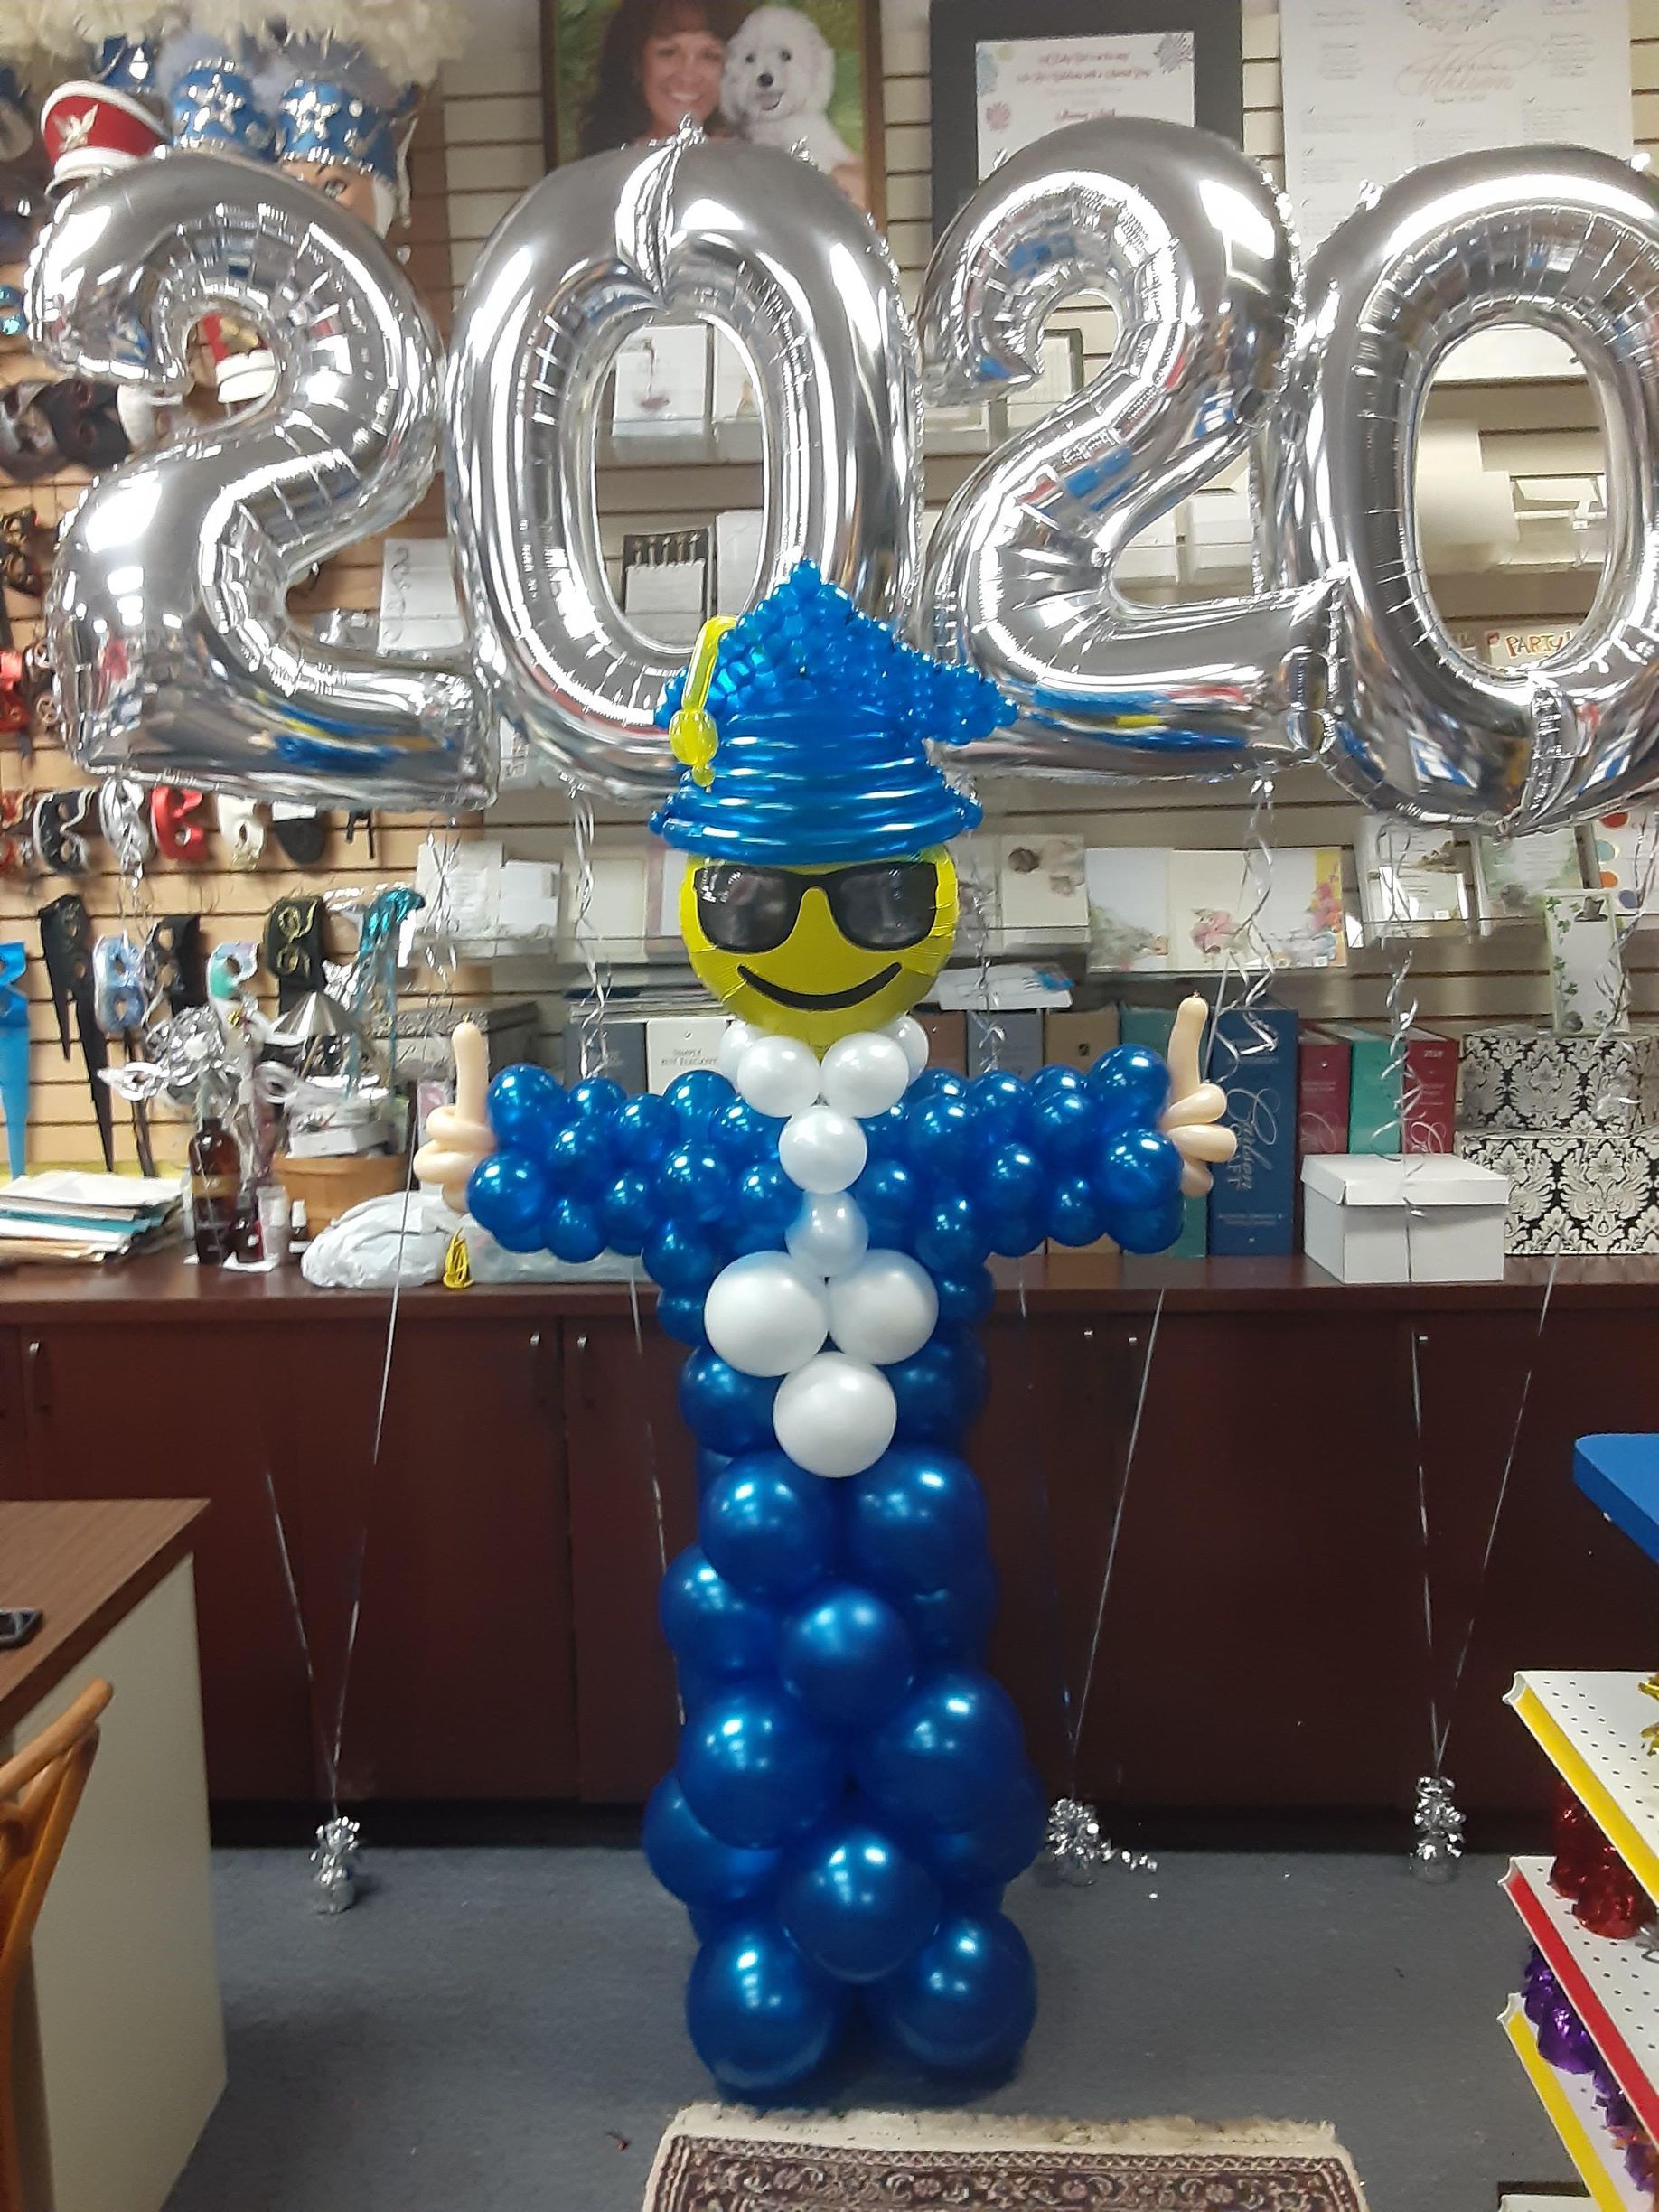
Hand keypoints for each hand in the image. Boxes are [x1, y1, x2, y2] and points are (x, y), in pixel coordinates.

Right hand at [413, 1020, 495, 1211]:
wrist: (528, 1162)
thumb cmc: (500, 1126)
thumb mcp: (489, 1098)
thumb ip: (473, 1067)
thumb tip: (464, 1026)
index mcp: (445, 1128)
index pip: (436, 1126)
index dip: (456, 1130)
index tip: (486, 1132)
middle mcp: (441, 1156)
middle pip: (427, 1165)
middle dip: (460, 1161)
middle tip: (495, 1154)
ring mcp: (451, 1185)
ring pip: (445, 1190)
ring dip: (471, 1183)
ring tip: (500, 1176)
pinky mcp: (465, 1207)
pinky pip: (461, 1209)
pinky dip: (479, 1202)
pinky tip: (501, 1194)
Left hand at [1159, 994, 1235, 1198]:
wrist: (1125, 1143)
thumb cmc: (1151, 1104)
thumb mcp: (1160, 1074)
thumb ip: (1182, 1041)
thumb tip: (1196, 1000)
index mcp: (1202, 1105)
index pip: (1213, 1101)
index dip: (1202, 1103)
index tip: (1182, 1104)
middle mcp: (1208, 1134)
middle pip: (1223, 1141)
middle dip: (1195, 1135)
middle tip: (1165, 1129)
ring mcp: (1202, 1164)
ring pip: (1210, 1170)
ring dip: (1185, 1162)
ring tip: (1160, 1153)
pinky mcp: (1190, 1185)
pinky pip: (1198, 1187)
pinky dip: (1179, 1182)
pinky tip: (1157, 1177)